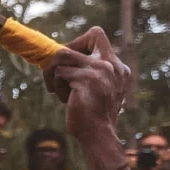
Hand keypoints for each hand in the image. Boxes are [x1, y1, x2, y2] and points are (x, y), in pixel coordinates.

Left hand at [42, 27, 129, 160]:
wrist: (98, 135)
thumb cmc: (91, 113)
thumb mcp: (96, 87)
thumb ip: (88, 70)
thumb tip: (57, 54)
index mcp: (117, 66)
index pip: (96, 33)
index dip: (76, 42)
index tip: (67, 61)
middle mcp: (112, 65)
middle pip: (72, 44)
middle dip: (56, 58)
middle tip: (54, 74)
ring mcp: (101, 71)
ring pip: (61, 56)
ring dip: (52, 74)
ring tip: (56, 90)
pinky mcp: (87, 79)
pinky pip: (59, 73)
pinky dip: (56, 87)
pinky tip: (65, 100)